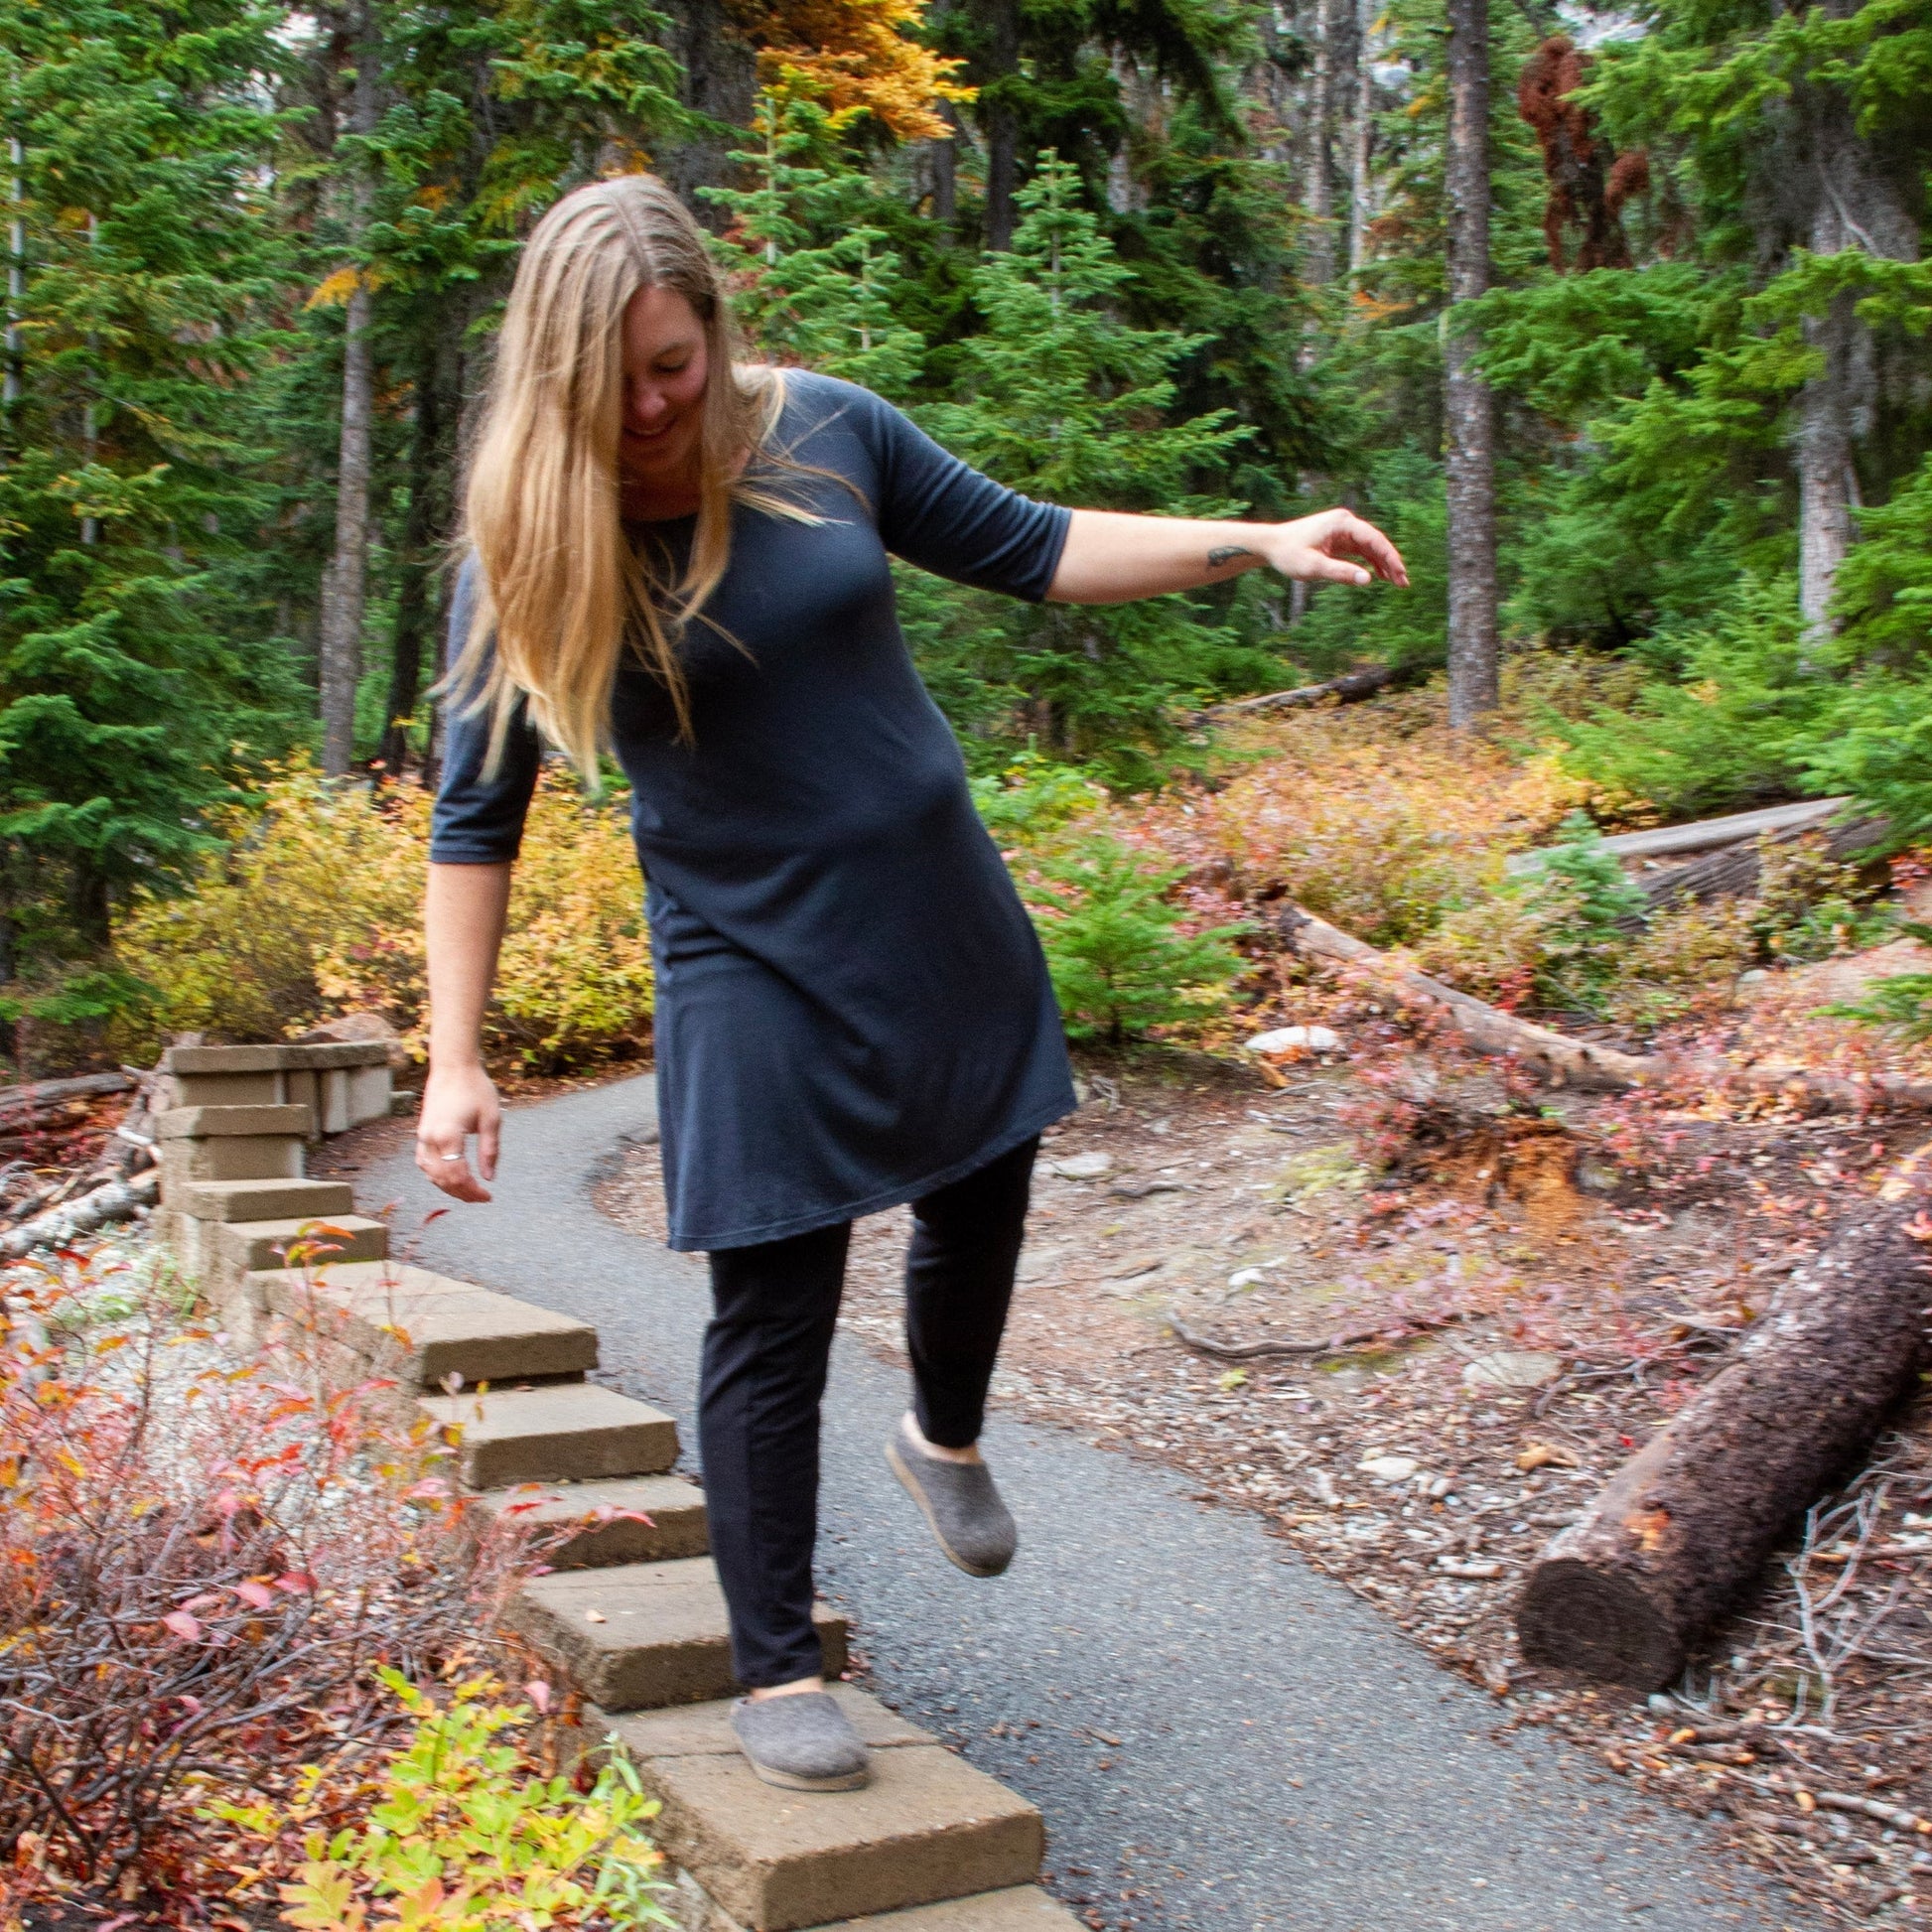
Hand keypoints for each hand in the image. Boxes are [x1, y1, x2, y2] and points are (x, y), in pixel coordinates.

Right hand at [416, 1061, 500, 1202]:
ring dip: (448, 1186)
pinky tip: (451, 1179)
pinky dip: (436, 1174)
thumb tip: (489, 1178)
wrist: (453, 1067)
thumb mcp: (491, 1120)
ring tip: (468, 1192)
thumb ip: (490, 1151)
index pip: (458, 1175)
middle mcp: (430, 1138)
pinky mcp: (421, 1133)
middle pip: (442, 1179)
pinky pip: (424, 1162)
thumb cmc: (476, 1088)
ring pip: (430, 1173)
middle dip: (462, 1193)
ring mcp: (422, 1136)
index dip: (473, 1190)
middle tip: (481, 1198)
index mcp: (448, 1135)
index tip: (488, 1196)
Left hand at [1266, 509, 1408, 587]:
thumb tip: (1368, 580)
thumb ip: (1340, 573)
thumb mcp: (1313, 567)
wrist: (1270, 545)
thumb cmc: (1288, 554)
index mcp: (1342, 523)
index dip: (1390, 557)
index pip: (1374, 539)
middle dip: (1391, 562)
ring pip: (1370, 547)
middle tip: (1403, 583)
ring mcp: (1343, 530)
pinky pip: (1361, 550)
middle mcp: (1346, 523)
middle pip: (1376, 542)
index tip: (1400, 574)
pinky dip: (1371, 562)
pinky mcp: (1339, 539)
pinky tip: (1380, 576)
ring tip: (1397, 583)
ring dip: (1383, 564)